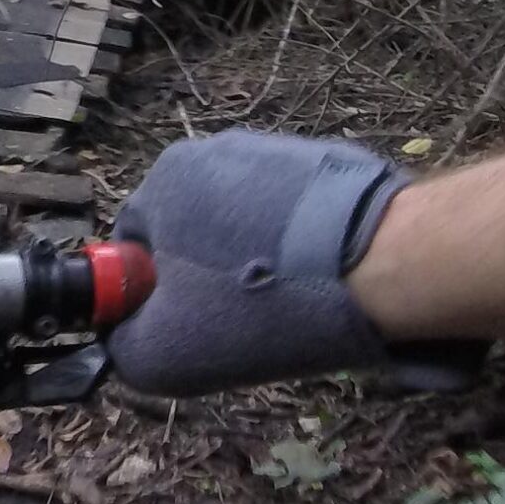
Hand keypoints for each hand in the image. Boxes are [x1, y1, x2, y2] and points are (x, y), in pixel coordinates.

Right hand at [102, 129, 478, 395]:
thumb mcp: (166, 354)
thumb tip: (121, 340)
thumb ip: (122, 347)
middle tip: (239, 321)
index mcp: (164, 179)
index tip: (187, 325)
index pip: (133, 243)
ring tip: (290, 301)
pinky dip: (299, 244)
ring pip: (244, 221)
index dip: (152, 293)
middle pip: (191, 229)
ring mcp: (275, 150)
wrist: (383, 266)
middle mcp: (213, 149)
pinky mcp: (327, 161)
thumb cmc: (259, 305)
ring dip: (254, 257)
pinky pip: (293, 212)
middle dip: (207, 275)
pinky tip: (323, 278)